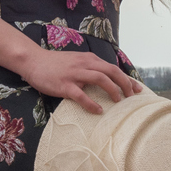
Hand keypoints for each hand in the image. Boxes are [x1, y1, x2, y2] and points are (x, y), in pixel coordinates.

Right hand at [17, 48, 141, 114]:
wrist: (33, 61)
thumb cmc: (55, 64)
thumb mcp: (76, 61)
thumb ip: (90, 68)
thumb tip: (106, 80)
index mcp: (89, 59)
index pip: (113, 68)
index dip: (127, 78)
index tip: (137, 88)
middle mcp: (85, 64)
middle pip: (111, 71)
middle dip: (125, 83)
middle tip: (133, 96)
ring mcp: (75, 74)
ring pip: (101, 79)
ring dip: (113, 90)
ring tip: (119, 101)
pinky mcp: (65, 85)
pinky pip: (82, 95)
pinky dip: (92, 104)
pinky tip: (98, 111)